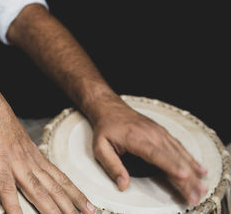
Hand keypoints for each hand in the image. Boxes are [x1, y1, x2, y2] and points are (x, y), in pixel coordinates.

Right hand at [0, 77, 95, 213]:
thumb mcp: (12, 141)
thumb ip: (19, 157)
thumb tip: (20, 170)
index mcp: (32, 154)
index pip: (59, 177)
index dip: (74, 192)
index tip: (87, 204)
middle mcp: (28, 159)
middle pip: (54, 186)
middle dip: (71, 204)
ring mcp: (14, 161)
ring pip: (37, 189)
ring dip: (51, 209)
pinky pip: (6, 187)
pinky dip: (13, 205)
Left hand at [88, 94, 207, 205]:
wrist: (110, 108)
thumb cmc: (105, 129)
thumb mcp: (100, 147)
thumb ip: (111, 165)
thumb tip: (122, 184)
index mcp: (135, 138)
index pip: (155, 154)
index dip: (170, 166)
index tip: (183, 176)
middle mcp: (151, 134)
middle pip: (172, 157)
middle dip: (186, 177)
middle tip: (196, 194)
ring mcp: (158, 132)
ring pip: (179, 153)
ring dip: (192, 171)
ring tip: (202, 187)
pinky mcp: (162, 133)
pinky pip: (179, 147)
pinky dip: (190, 159)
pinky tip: (199, 169)